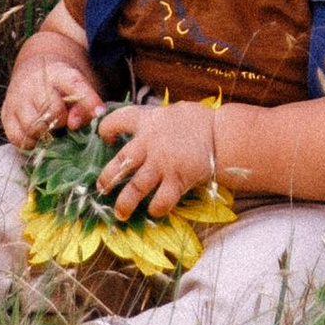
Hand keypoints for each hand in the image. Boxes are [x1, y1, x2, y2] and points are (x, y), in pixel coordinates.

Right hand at [2, 29, 105, 149]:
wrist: (35, 69)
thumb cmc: (63, 85)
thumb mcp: (80, 86)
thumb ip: (84, 104)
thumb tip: (74, 124)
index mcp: (58, 72)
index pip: (74, 84)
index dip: (88, 100)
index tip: (99, 113)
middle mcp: (34, 83)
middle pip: (51, 110)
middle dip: (62, 122)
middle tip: (63, 123)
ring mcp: (17, 97)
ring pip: (31, 126)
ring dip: (45, 135)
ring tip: (50, 131)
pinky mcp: (6, 112)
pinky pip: (16, 136)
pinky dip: (29, 142)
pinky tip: (37, 137)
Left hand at [95, 98, 216, 219]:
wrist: (223, 135)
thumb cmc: (202, 121)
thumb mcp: (176, 111)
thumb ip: (160, 120)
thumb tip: (154, 122)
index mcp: (149, 122)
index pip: (119, 120)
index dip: (107, 127)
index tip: (103, 136)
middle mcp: (150, 143)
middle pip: (121, 162)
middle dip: (108, 177)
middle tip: (102, 187)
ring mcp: (161, 164)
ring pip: (135, 187)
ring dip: (125, 202)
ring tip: (120, 213)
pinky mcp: (176, 180)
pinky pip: (161, 200)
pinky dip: (156, 208)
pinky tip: (154, 212)